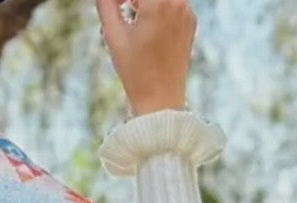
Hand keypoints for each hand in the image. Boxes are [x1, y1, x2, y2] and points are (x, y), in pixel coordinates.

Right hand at [96, 0, 195, 116]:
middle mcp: (176, 2)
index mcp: (157, 4)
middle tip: (121, 7)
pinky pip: (173, 3)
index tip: (115, 5)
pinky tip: (149, 28)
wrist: (160, 98)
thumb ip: (106, 5)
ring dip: (146, 0)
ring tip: (134, 17)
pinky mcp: (191, 21)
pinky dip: (159, 8)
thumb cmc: (135, 71)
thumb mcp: (113, 36)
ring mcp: (186, 11)